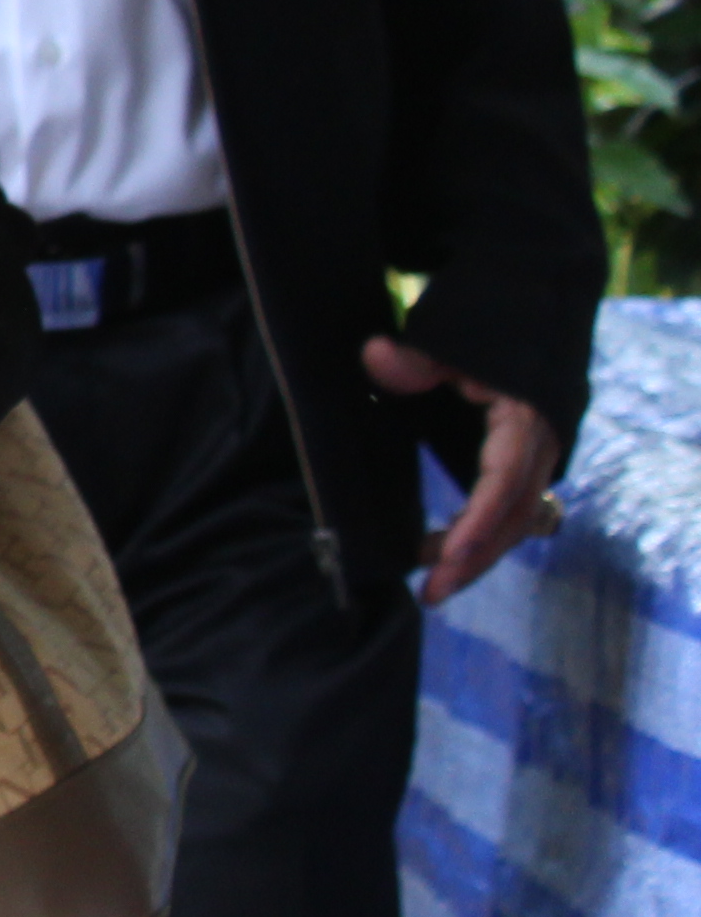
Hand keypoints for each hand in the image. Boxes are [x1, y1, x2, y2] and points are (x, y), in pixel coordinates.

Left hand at [368, 337, 565, 602]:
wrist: (521, 322)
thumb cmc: (480, 334)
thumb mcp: (448, 341)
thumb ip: (415, 357)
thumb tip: (378, 356)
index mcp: (524, 423)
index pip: (505, 484)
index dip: (478, 523)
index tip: (447, 558)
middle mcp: (539, 449)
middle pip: (513, 518)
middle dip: (474, 558)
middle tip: (430, 593)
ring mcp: (535, 461)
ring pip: (513, 523)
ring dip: (475, 554)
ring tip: (430, 583)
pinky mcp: (522, 467)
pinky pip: (507, 513)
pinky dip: (479, 536)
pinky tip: (444, 553)